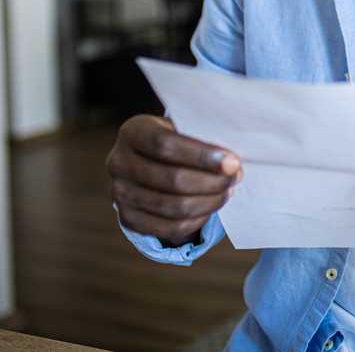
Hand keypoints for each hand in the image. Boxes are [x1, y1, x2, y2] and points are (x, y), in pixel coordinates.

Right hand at [106, 115, 241, 246]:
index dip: (201, 155)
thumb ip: (202, 136)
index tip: (232, 161)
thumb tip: (232, 159)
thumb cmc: (177, 138)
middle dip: (212, 181)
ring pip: (173, 207)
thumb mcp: (183, 127)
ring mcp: (119, 193)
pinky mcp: (127, 218)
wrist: (150, 159)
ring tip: (228, 190)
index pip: (165, 144)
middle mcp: (118, 162)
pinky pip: (169, 227)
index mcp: (132, 131)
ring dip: (209, 201)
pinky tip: (212, 206)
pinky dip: (197, 220)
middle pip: (172, 179)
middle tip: (237, 176)